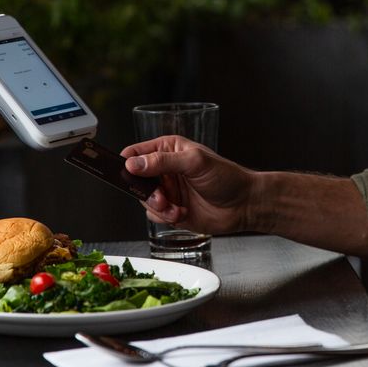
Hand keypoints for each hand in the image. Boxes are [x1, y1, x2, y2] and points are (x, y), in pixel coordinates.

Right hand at [121, 136, 260, 234]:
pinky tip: (182, 213)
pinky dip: (165, 217)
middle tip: (160, 196)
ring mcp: (167, 190)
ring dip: (158, 206)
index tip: (124, 173)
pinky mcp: (170, 209)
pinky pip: (154, 215)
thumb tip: (134, 163)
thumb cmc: (226, 177)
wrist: (243, 205)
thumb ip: (163, 161)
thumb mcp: (194, 162)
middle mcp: (164, 169)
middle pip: (135, 180)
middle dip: (145, 191)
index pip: (136, 153)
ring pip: (144, 200)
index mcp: (168, 149)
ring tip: (175, 207)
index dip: (127, 163)